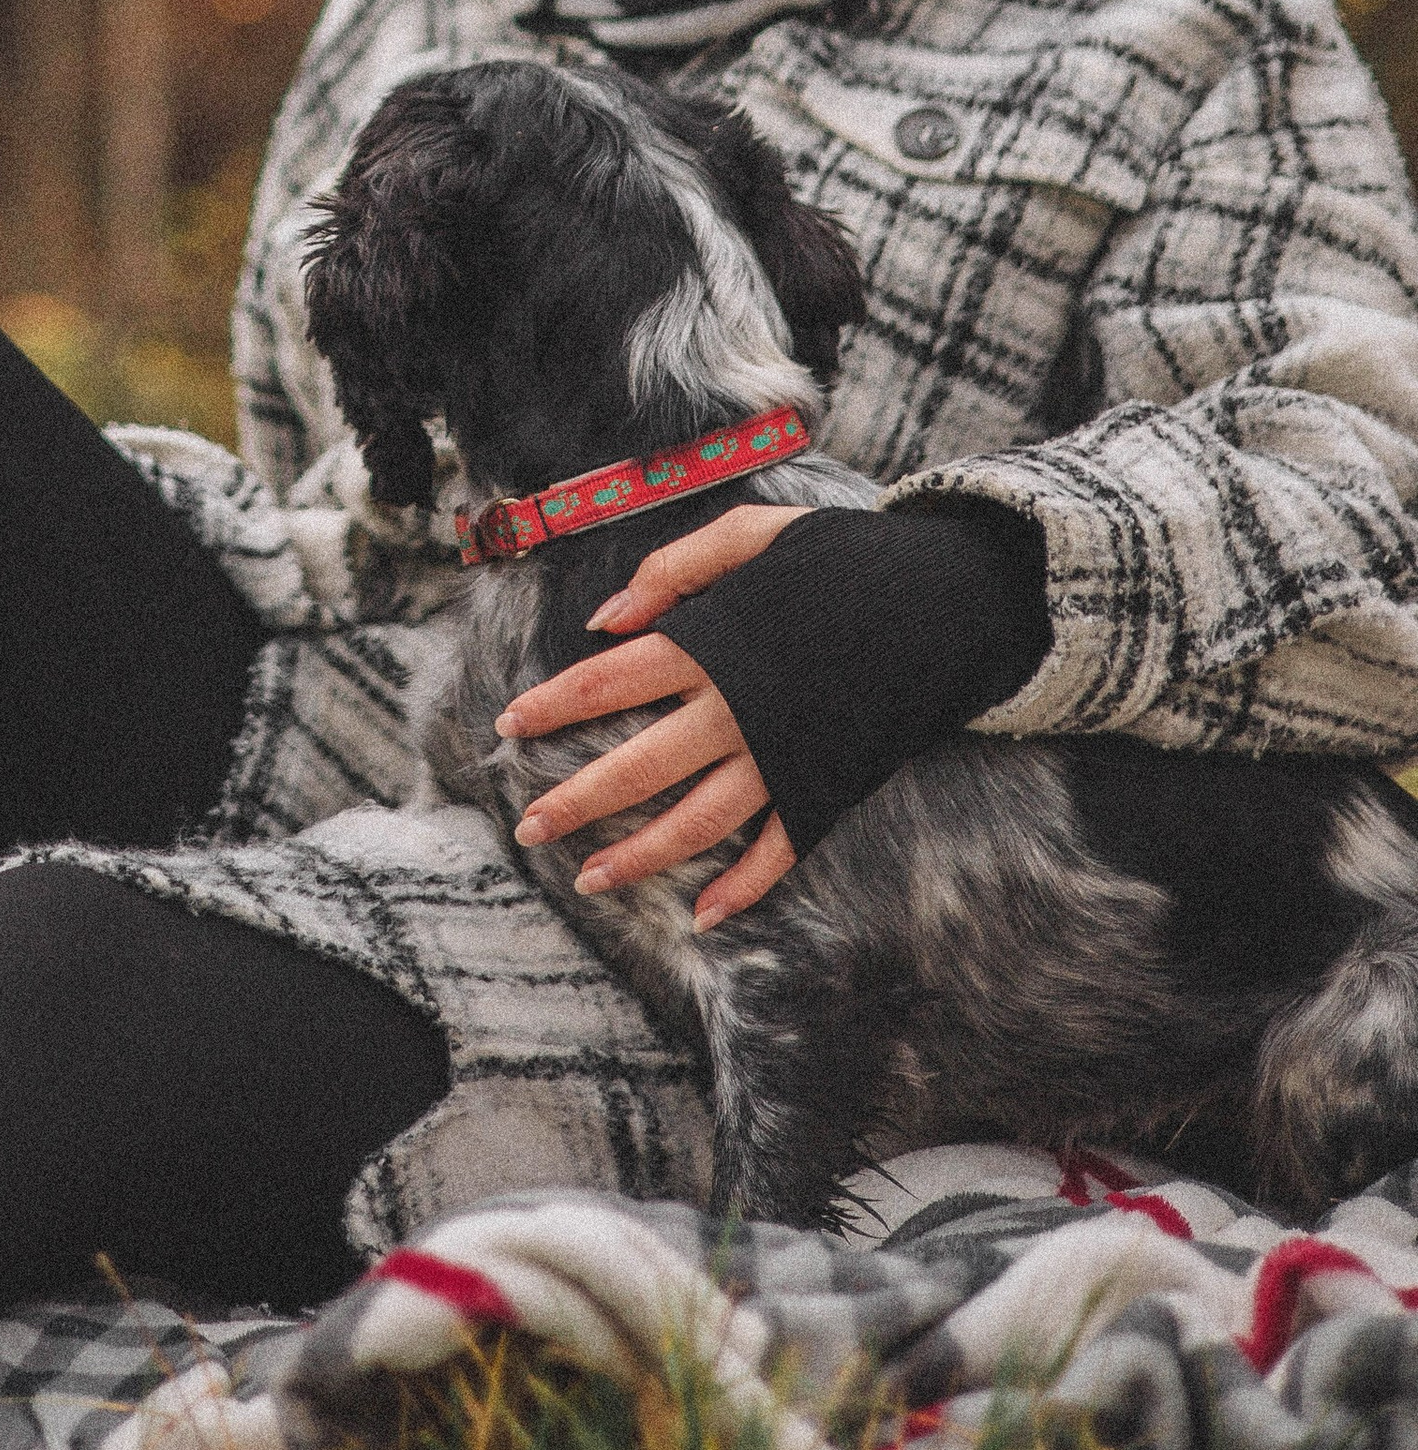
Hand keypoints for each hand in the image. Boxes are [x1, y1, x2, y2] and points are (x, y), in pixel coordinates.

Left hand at [495, 504, 808, 929]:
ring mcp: (782, 756)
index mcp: (711, 644)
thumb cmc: (839, 557)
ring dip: (642, 857)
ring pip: (699, 822)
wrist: (944, 598)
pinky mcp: (825, 785)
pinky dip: (745, 887)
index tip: (505, 728)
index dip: (552, 706)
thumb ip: (674, 568)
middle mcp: (737, 709)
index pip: (608, 682)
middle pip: (638, 766)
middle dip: (577, 800)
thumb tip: (607, 620)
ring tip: (590, 880)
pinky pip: (781, 849)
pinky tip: (703, 915)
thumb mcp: (754, 534)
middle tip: (526, 828)